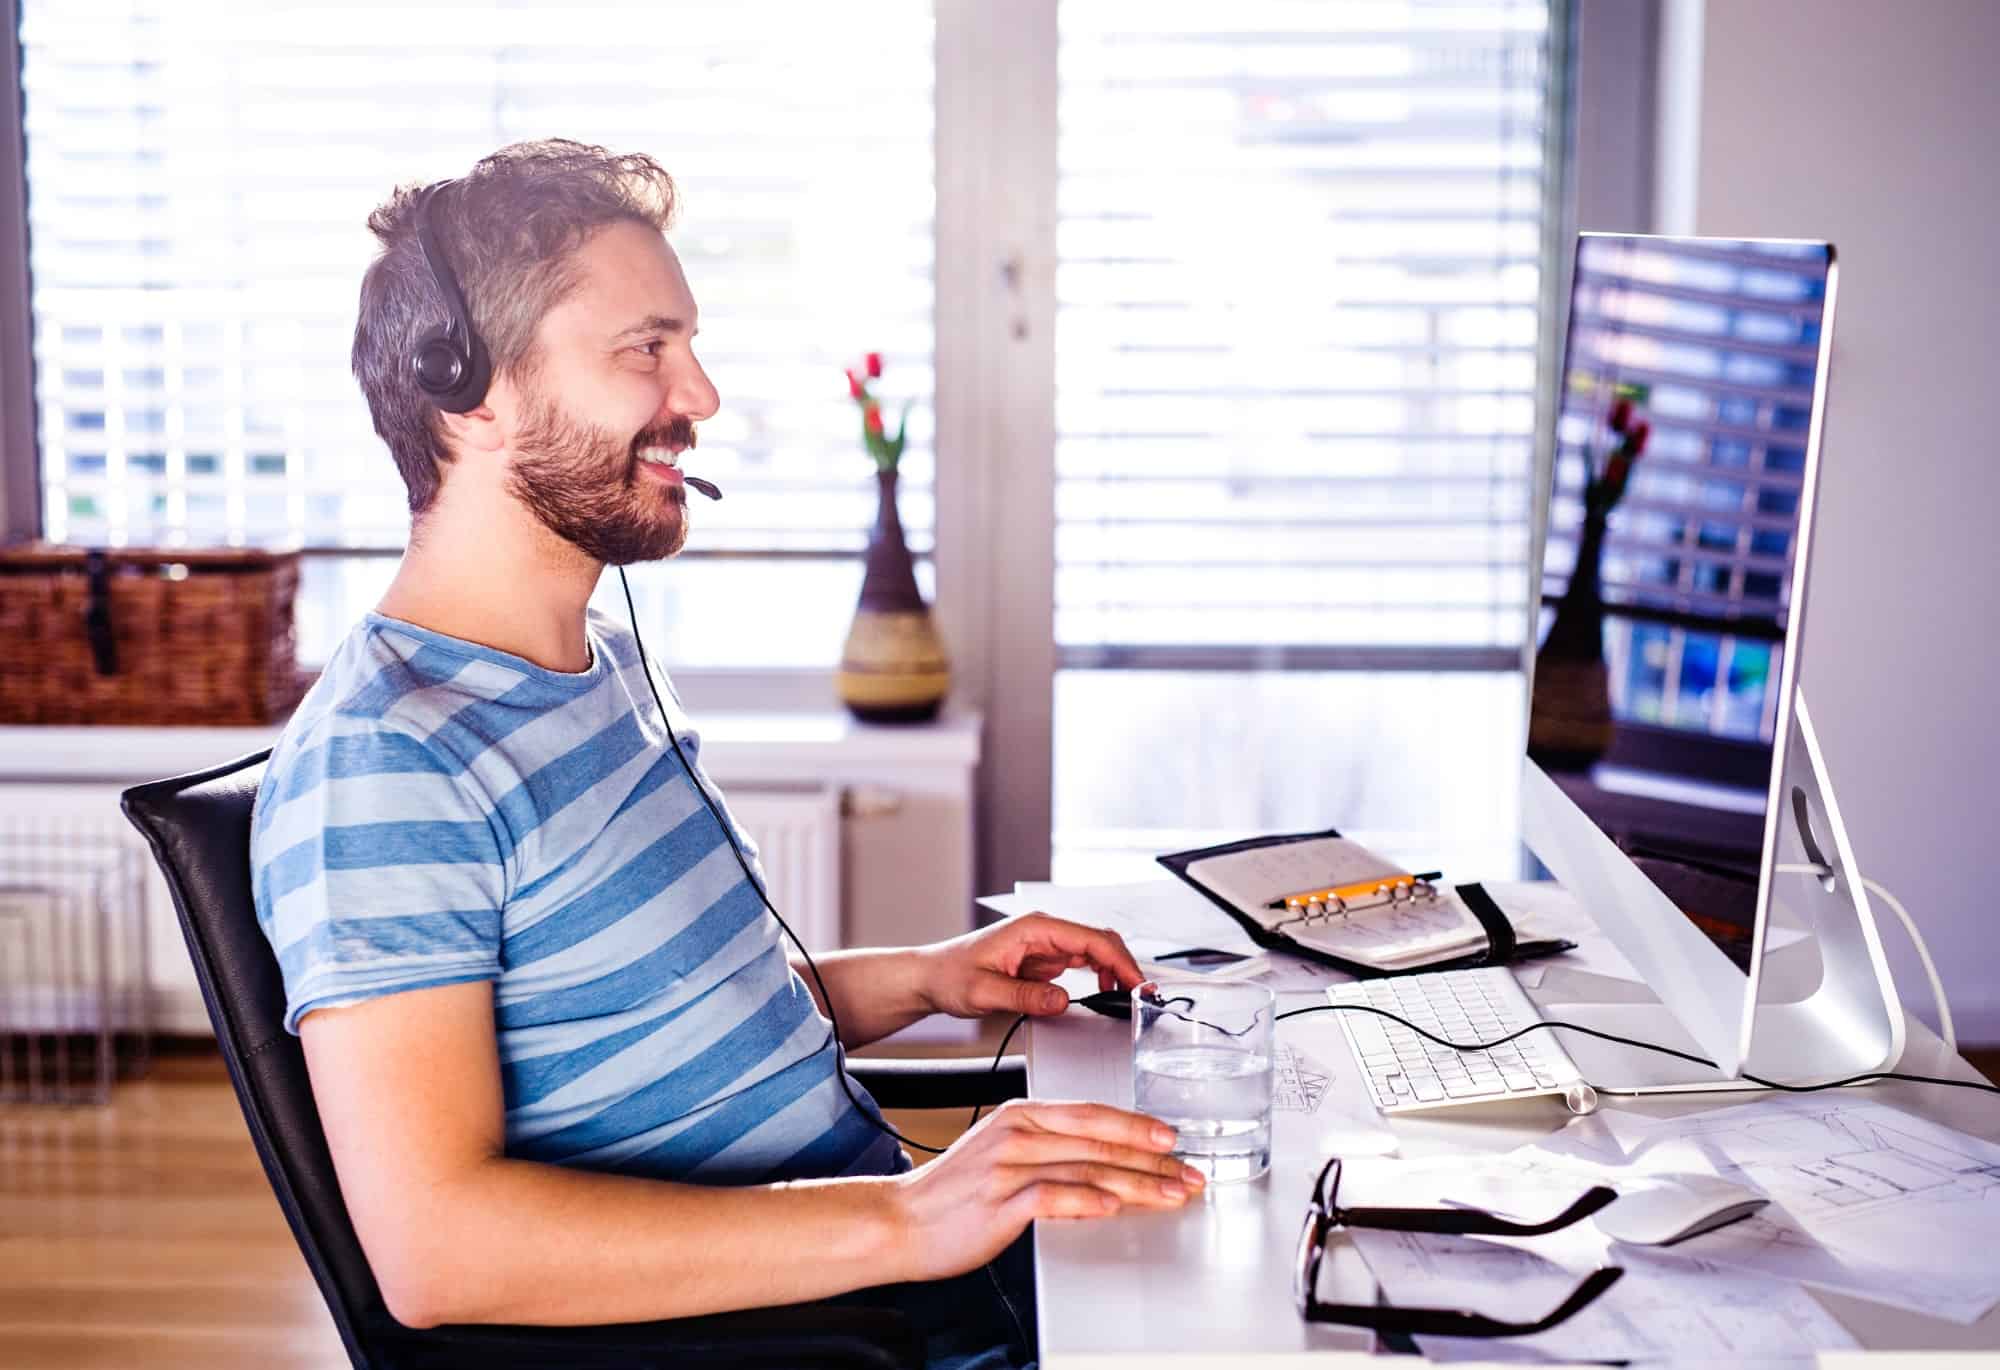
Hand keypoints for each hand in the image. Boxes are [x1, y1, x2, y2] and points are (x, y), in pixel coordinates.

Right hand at [886, 1099, 1203, 1282]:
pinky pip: (1052, 1196)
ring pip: (1086, 1168)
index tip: (1172, 1138)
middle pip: (1098, 1141)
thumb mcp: (1000, 1153)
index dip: (1137, 1125)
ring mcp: (1007, 1167)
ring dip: (1136, 1184)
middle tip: (1188, 1172)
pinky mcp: (998, 1203)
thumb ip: (1047, 1151)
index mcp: (1020, 1115)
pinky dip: (1087, 1201)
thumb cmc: (951, 1193)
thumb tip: (1103, 1166)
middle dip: (1152, 1159)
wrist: (900, 1220)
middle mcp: (1016, 1133)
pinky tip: (1113, 1207)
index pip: (1091, 1114)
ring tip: (1170, 1194)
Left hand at [919, 912, 1144, 1019]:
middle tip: (1141, 995)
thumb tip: (1063, 1000)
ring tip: (1127, 997)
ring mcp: (1046, 944)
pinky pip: (1082, 962)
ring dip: (1114, 970)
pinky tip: (1105, 992)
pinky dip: (1100, 975)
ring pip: (1094, 950)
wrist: (931, 977)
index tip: (1135, 984)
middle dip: (1125, 965)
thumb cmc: (950, 975)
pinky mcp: (1044, 959)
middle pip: (1099, 940)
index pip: (1090, 939)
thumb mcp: (984, 992)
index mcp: (1034, 928)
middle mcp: (1044, 931)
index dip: (1120, 961)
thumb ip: (1026, 996)